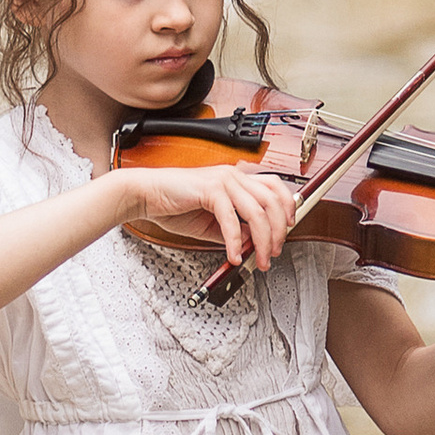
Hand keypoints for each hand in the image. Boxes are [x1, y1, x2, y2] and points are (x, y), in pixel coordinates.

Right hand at [119, 158, 292, 269]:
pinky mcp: (210, 189)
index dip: (287, 207)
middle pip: (272, 201)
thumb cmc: (174, 205)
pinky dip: (235, 241)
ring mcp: (223, 180)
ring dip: (262, 240)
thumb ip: (235, 231)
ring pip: (257, 212)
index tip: (289, 228)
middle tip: (273, 253)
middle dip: (278, 231)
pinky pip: (231, 219)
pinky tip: (234, 255)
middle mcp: (233, 176)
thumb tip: (254, 243)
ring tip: (259, 259)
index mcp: (236, 179)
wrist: (145, 196)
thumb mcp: (211, 223)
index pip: (275, 187)